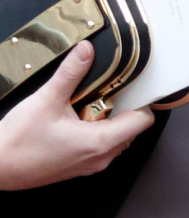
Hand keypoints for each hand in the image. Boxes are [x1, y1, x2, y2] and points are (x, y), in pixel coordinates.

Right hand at [0, 41, 153, 190]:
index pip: (143, 121)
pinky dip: (96, 130)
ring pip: (116, 138)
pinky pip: (100, 146)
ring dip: (110, 119)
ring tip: (89, 102)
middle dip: (125, 107)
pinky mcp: (76, 166)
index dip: (143, 100)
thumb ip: (70, 73)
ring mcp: (88, 165)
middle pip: (132, 129)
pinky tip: (76, 117)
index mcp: (99, 143)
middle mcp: (99, 158)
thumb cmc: (17, 143)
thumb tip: (86, 51)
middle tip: (108, 89)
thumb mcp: (46, 100)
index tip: (136, 85)